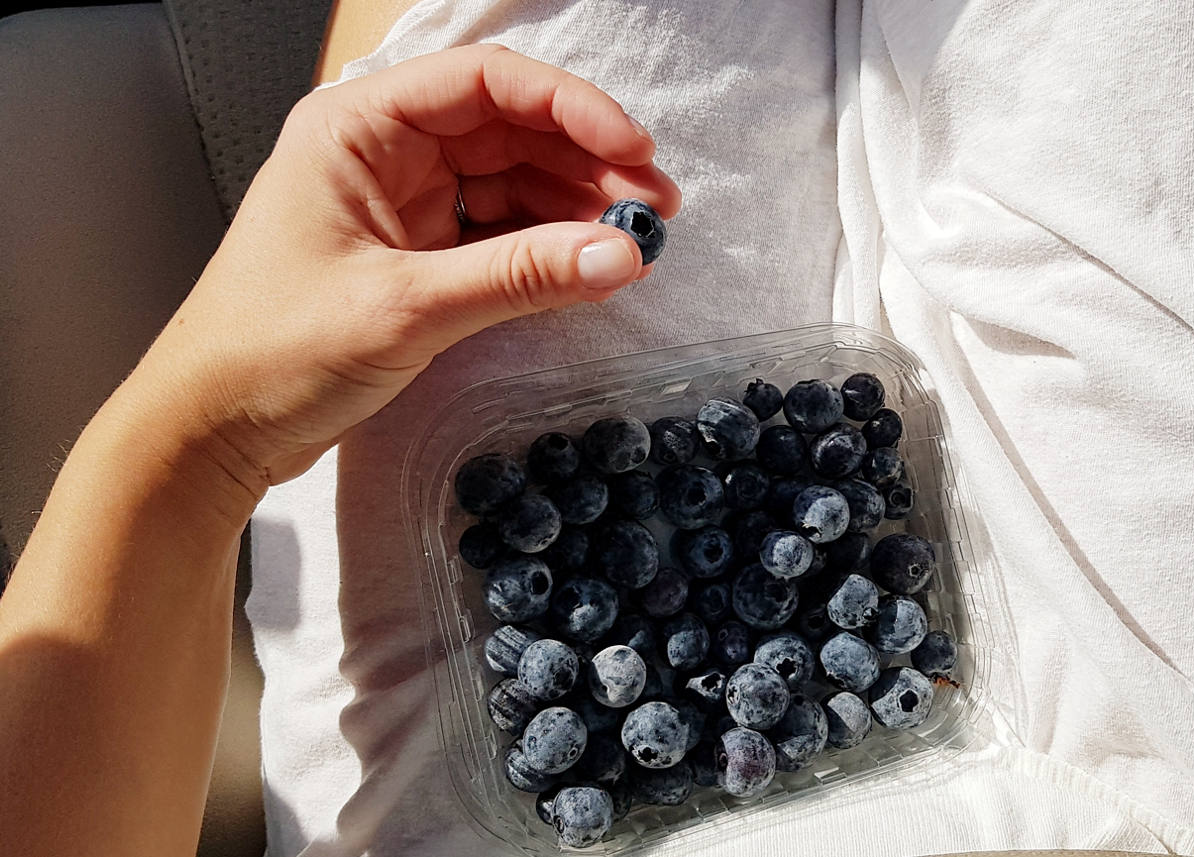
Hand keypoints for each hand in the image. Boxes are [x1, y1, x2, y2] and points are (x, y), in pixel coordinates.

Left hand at [124, 44, 680, 500]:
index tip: (634, 153)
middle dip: (588, 163)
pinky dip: (546, 246)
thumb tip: (620, 255)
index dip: (572, 109)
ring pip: (511, 180)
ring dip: (576, 207)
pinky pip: (497, 231)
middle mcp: (382, 151)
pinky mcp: (413, 253)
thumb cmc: (271, 352)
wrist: (210, 430)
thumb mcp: (407, 308)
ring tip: (634, 243)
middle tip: (655, 209)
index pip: (486, 84)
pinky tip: (588, 265)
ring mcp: (399, 202)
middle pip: (510, 129)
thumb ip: (520, 277)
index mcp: (357, 127)